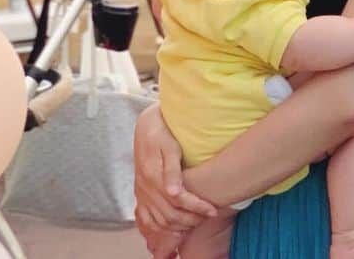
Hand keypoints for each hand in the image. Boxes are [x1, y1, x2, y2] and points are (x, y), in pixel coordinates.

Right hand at [133, 104, 216, 245]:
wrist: (146, 127)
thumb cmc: (163, 133)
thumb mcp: (169, 146)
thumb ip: (172, 170)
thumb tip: (174, 193)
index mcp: (154, 176)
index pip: (179, 201)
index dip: (197, 207)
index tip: (213, 209)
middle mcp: (146, 189)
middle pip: (170, 215)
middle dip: (191, 219)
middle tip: (209, 216)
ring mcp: (142, 193)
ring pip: (160, 221)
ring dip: (179, 226)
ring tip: (197, 222)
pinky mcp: (140, 195)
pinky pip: (148, 220)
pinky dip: (162, 228)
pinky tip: (176, 228)